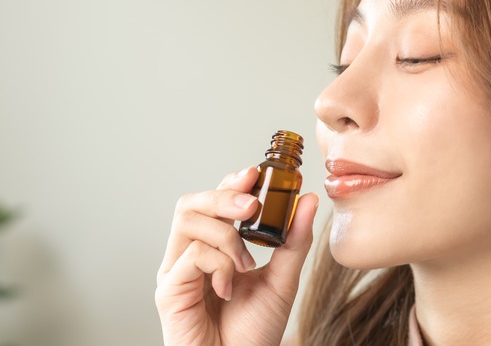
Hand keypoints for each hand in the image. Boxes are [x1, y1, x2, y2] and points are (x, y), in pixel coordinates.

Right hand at [155, 166, 318, 345]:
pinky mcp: (168, 290)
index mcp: (213, 247)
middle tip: (252, 204)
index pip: (215, 201)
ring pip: (188, 220)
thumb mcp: (283, 280)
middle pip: (192, 202)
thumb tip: (309, 200)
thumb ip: (294, 241)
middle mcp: (190, 254)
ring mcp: (176, 271)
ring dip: (225, 233)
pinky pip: (191, 255)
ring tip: (246, 262)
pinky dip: (218, 263)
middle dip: (223, 194)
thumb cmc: (254, 331)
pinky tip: (230, 286)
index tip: (256, 173)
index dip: (231, 182)